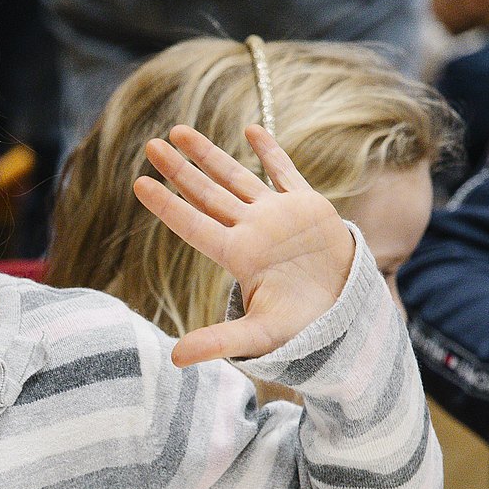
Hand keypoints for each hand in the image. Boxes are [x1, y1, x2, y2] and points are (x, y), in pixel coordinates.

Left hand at [134, 123, 355, 364]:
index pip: (193, 224)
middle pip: (207, 193)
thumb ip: (219, 341)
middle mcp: (252, 231)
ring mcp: (278, 216)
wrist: (348, 314)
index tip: (139, 183)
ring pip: (236, 177)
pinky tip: (251, 128)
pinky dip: (270, 152)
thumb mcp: (260, 335)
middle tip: (151, 146)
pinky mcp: (308, 206)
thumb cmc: (304, 327)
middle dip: (179, 170)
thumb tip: (174, 359)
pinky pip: (284, 173)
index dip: (167, 205)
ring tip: (179, 132)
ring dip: (209, 155)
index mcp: (239, 256)